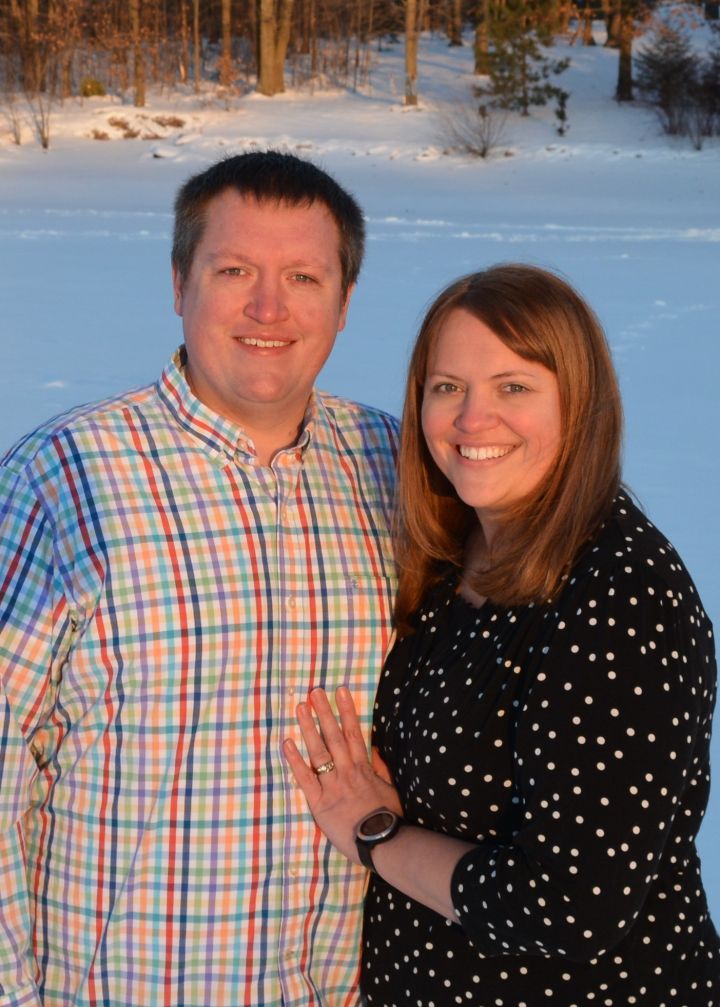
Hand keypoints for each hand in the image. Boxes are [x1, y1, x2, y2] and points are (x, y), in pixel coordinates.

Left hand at [283, 686, 402, 863]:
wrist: (383, 844)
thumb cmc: (388, 820)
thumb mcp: (390, 790)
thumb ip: (380, 768)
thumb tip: (373, 748)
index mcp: (364, 768)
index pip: (353, 732)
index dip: (347, 710)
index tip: (340, 691)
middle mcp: (347, 772)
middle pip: (333, 736)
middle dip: (324, 712)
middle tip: (315, 691)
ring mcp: (332, 786)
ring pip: (318, 751)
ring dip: (308, 727)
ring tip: (300, 707)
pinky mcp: (320, 803)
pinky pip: (305, 778)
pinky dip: (295, 760)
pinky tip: (286, 742)